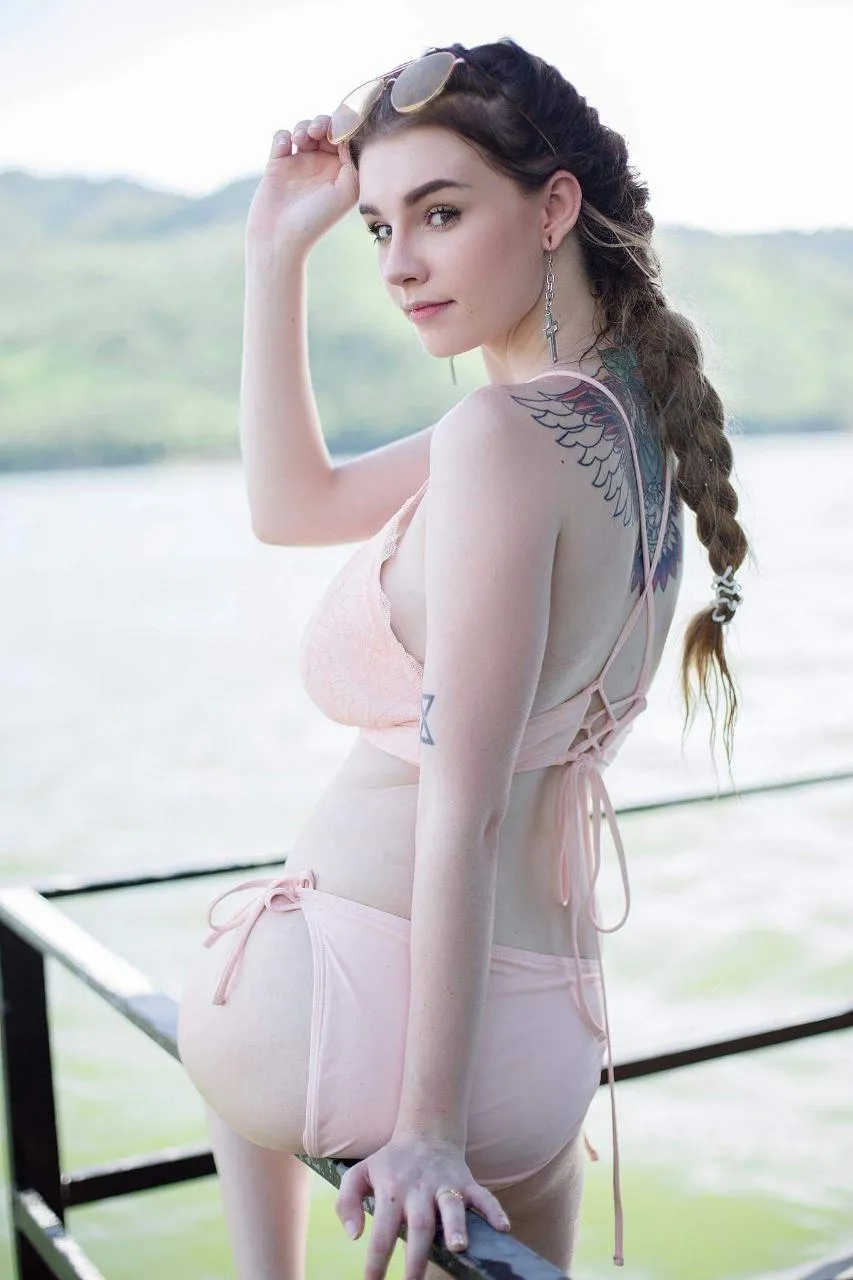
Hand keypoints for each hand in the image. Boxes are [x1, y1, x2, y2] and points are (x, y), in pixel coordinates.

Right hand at [245, 114, 358, 253]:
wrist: (280, 238)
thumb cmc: (316, 220)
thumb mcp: (347, 191)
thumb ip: (354, 159)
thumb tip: (351, 132)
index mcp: (343, 172)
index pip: (348, 139)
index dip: (345, 126)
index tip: (339, 129)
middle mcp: (323, 166)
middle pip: (327, 129)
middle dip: (323, 123)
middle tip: (318, 131)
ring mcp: (300, 163)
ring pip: (305, 129)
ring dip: (304, 127)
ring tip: (301, 139)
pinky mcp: (278, 164)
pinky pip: (282, 137)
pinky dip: (283, 135)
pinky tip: (285, 147)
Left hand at [335, 1132, 510, 1279]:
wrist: (425, 1132)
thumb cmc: (389, 1163)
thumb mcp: (359, 1174)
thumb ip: (347, 1201)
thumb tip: (353, 1236)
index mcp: (391, 1190)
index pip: (382, 1231)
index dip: (377, 1260)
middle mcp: (418, 1189)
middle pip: (420, 1224)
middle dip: (418, 1256)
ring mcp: (444, 1184)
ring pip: (452, 1205)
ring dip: (456, 1226)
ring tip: (459, 1247)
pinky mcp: (466, 1180)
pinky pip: (482, 1195)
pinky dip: (493, 1210)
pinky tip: (502, 1228)